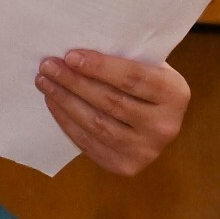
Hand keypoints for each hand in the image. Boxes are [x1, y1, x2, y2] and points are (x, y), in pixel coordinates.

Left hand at [38, 49, 191, 174]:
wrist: (156, 122)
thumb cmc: (144, 84)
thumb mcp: (148, 66)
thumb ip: (124, 58)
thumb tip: (76, 53)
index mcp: (175, 94)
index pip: (133, 78)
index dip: (99, 67)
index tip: (69, 56)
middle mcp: (165, 126)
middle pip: (111, 101)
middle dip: (74, 82)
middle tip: (48, 66)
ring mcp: (146, 150)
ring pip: (96, 123)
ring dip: (64, 100)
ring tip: (44, 82)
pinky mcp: (125, 166)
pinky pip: (88, 142)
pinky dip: (66, 120)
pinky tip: (53, 102)